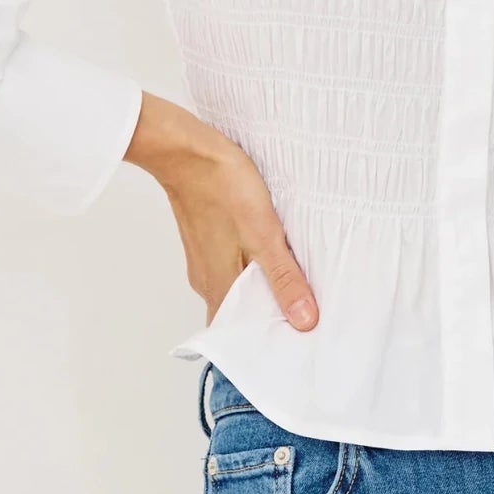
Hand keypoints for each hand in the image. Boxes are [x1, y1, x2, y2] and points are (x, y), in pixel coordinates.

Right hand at [122, 91, 318, 329]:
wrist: (186, 149)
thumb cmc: (220, 186)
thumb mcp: (264, 234)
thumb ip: (284, 278)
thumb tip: (304, 320)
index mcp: (218, 287)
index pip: (240, 335)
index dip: (265, 342)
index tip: (295, 343)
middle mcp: (207, 280)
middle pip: (241, 313)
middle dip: (270, 316)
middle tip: (307, 315)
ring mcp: (206, 260)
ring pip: (239, 288)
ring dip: (265, 289)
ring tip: (298, 284)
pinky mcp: (209, 240)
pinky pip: (234, 266)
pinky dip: (255, 267)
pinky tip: (274, 254)